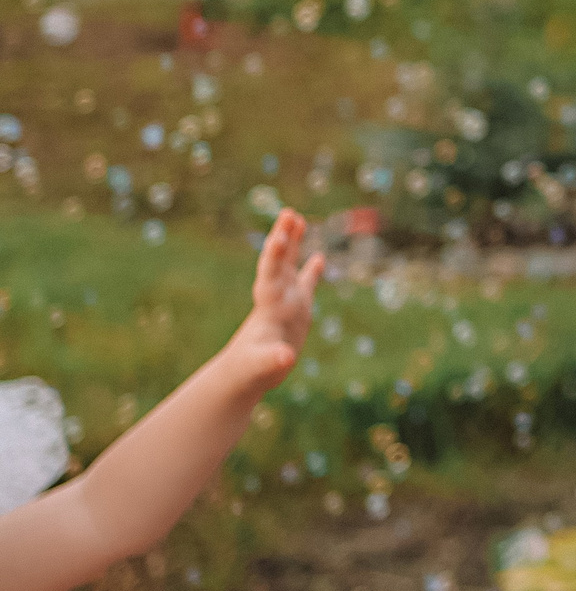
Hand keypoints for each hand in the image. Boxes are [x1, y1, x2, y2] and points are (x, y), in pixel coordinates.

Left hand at [223, 211, 321, 394]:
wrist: (241, 377)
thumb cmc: (249, 371)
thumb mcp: (262, 366)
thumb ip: (273, 359)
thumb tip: (285, 357)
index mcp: (268, 306)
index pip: (270, 274)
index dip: (274, 256)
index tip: (279, 236)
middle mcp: (275, 298)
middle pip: (278, 261)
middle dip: (283, 238)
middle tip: (288, 213)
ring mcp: (286, 303)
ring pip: (289, 266)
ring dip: (293, 243)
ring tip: (298, 218)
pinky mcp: (296, 313)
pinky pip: (305, 286)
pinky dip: (311, 272)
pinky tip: (319, 258)